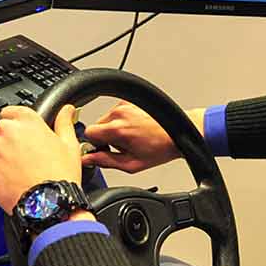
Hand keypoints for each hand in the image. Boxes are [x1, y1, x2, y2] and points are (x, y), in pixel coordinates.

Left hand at [0, 105, 83, 212]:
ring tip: (19, 172)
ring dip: (2, 156)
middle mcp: (7, 130)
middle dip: (10, 142)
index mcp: (27, 120)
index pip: (12, 111)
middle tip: (26, 158)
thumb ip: (64, 123)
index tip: (23, 135)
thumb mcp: (69, 146)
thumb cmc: (59, 176)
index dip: (18, 124)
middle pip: (2, 131)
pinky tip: (11, 180)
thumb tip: (66, 110)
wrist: (46, 204)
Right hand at [80, 101, 202, 173]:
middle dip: (105, 137)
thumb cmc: (160, 149)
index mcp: (117, 129)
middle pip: (97, 125)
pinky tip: (135, 128)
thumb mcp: (131, 164)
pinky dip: (122, 121)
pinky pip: (116, 113)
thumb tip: (88, 160)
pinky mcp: (130, 101)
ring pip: (106, 119)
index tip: (103, 149)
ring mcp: (125, 105)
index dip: (94, 144)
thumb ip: (105, 161)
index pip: (88, 133)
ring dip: (114, 129)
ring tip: (132, 137)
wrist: (178, 134)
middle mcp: (119, 113)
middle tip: (122, 146)